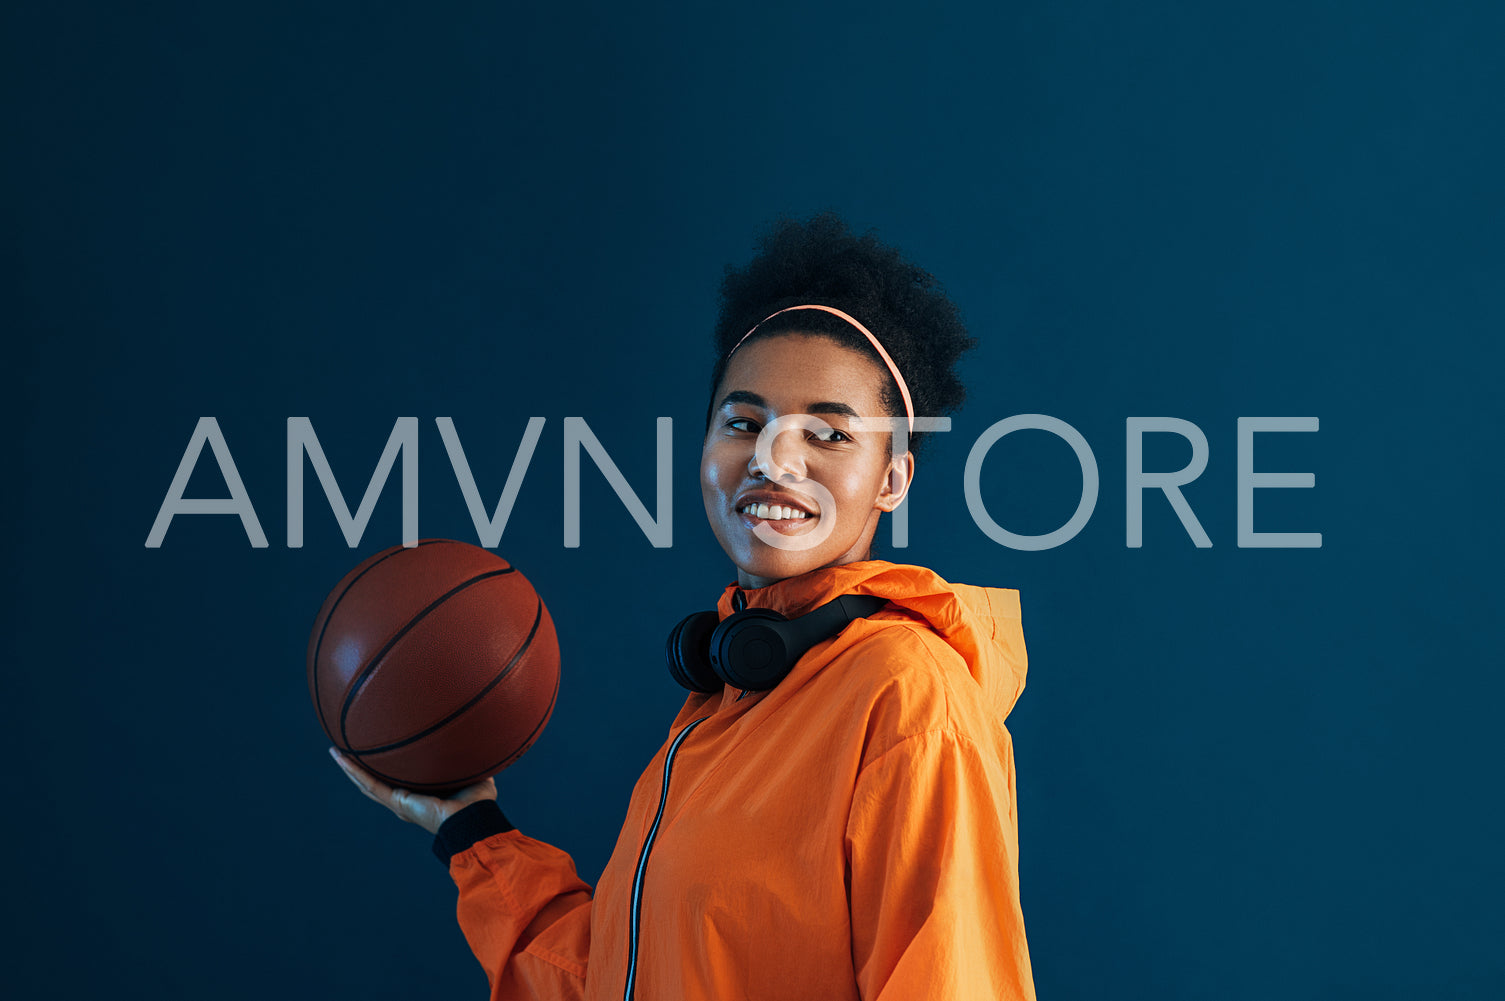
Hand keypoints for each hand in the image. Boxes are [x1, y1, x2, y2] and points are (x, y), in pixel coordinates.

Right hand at [329, 747, 496, 835]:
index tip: (379, 752)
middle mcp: (408, 800)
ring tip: (335, 752)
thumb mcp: (471, 772)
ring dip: (350, 768)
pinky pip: (370, 784)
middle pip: (377, 781)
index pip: (400, 778)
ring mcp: (400, 802)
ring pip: (367, 783)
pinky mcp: (397, 801)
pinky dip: (354, 770)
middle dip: (361, 767)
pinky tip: (340, 757)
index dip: (388, 767)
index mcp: (423, 794)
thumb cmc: (478, 801)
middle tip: (346, 751)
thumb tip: (476, 737)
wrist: (474, 818)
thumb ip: (469, 757)